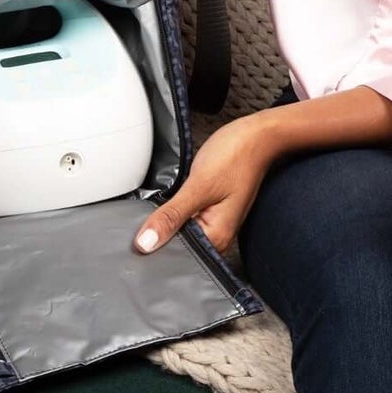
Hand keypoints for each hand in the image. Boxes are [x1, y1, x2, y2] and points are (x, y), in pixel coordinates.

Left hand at [133, 114, 275, 257]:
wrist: (256, 136)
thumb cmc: (237, 157)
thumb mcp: (199, 185)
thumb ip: (172, 215)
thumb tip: (145, 243)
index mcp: (217, 238)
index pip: (177, 256)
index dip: (154, 248)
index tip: (135, 239)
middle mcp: (216, 235)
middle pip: (177, 244)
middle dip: (160, 233)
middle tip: (150, 215)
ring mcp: (212, 221)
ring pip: (179, 229)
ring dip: (167, 219)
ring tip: (164, 203)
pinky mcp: (208, 209)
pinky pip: (184, 216)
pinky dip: (174, 209)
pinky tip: (171, 199)